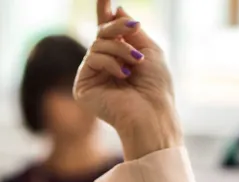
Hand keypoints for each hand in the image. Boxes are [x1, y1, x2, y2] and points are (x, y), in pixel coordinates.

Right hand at [74, 0, 181, 158]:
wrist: (151, 113)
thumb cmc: (155, 87)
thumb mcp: (149, 50)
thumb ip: (131, 31)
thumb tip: (116, 11)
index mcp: (120, 58)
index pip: (108, 33)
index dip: (105, 14)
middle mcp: (104, 66)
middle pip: (102, 34)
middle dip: (118, 29)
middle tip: (134, 28)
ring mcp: (92, 76)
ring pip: (97, 44)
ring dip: (120, 49)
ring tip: (134, 63)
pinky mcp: (83, 86)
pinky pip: (91, 59)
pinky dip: (110, 62)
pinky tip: (122, 75)